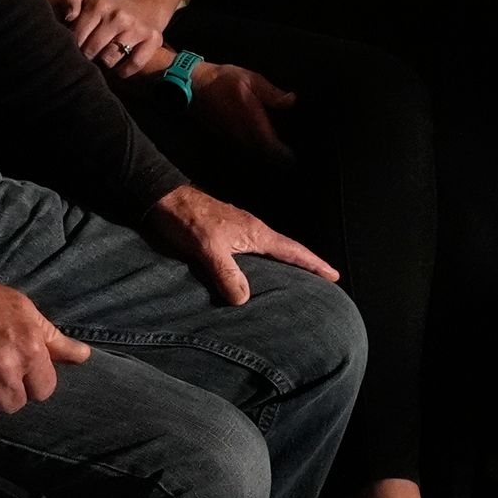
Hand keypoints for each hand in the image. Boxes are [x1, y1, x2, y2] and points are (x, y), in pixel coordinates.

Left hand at [57, 0, 178, 73]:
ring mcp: (137, 28)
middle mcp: (119, 16)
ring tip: (102, 59)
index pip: (77, 36)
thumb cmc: (105, 8)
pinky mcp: (153, 40)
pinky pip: (134, 64)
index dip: (73, 46)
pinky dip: (124, 71)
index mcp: (100, 4)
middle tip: (88, 55)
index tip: (75, 46)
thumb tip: (70, 17)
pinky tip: (118, 67)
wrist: (141, 9)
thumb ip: (70, 0)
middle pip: (91, 51)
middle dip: (86, 56)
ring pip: (109, 60)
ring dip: (104, 64)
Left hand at [149, 183, 339, 304]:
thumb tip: (243, 299)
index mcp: (255, 233)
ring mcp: (238, 232)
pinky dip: (260, 266)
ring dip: (282, 266)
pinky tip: (254, 276)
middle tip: (322, 282)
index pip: (293, 251)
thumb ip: (226, 273)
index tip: (334, 276)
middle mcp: (252, 231)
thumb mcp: (208, 248)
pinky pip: (250, 254)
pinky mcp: (224, 235)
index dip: (314, 264)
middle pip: (286, 251)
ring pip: (268, 253)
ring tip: (293, 282)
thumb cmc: (186, 219)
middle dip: (305, 266)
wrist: (163, 198)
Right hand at [190, 59, 298, 157]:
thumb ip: (271, 93)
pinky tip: (260, 142)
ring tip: (279, 153)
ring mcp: (232, 137)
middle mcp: (242, 134)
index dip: (283, 154)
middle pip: (263, 153)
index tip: (293, 157)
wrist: (193, 85)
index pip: (270, 145)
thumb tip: (291, 101)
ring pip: (253, 151)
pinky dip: (253, 147)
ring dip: (265, 153)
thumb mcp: (250, 79)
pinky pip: (243, 146)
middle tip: (290, 157)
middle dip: (276, 156)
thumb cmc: (222, 80)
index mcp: (251, 120)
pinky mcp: (225, 136)